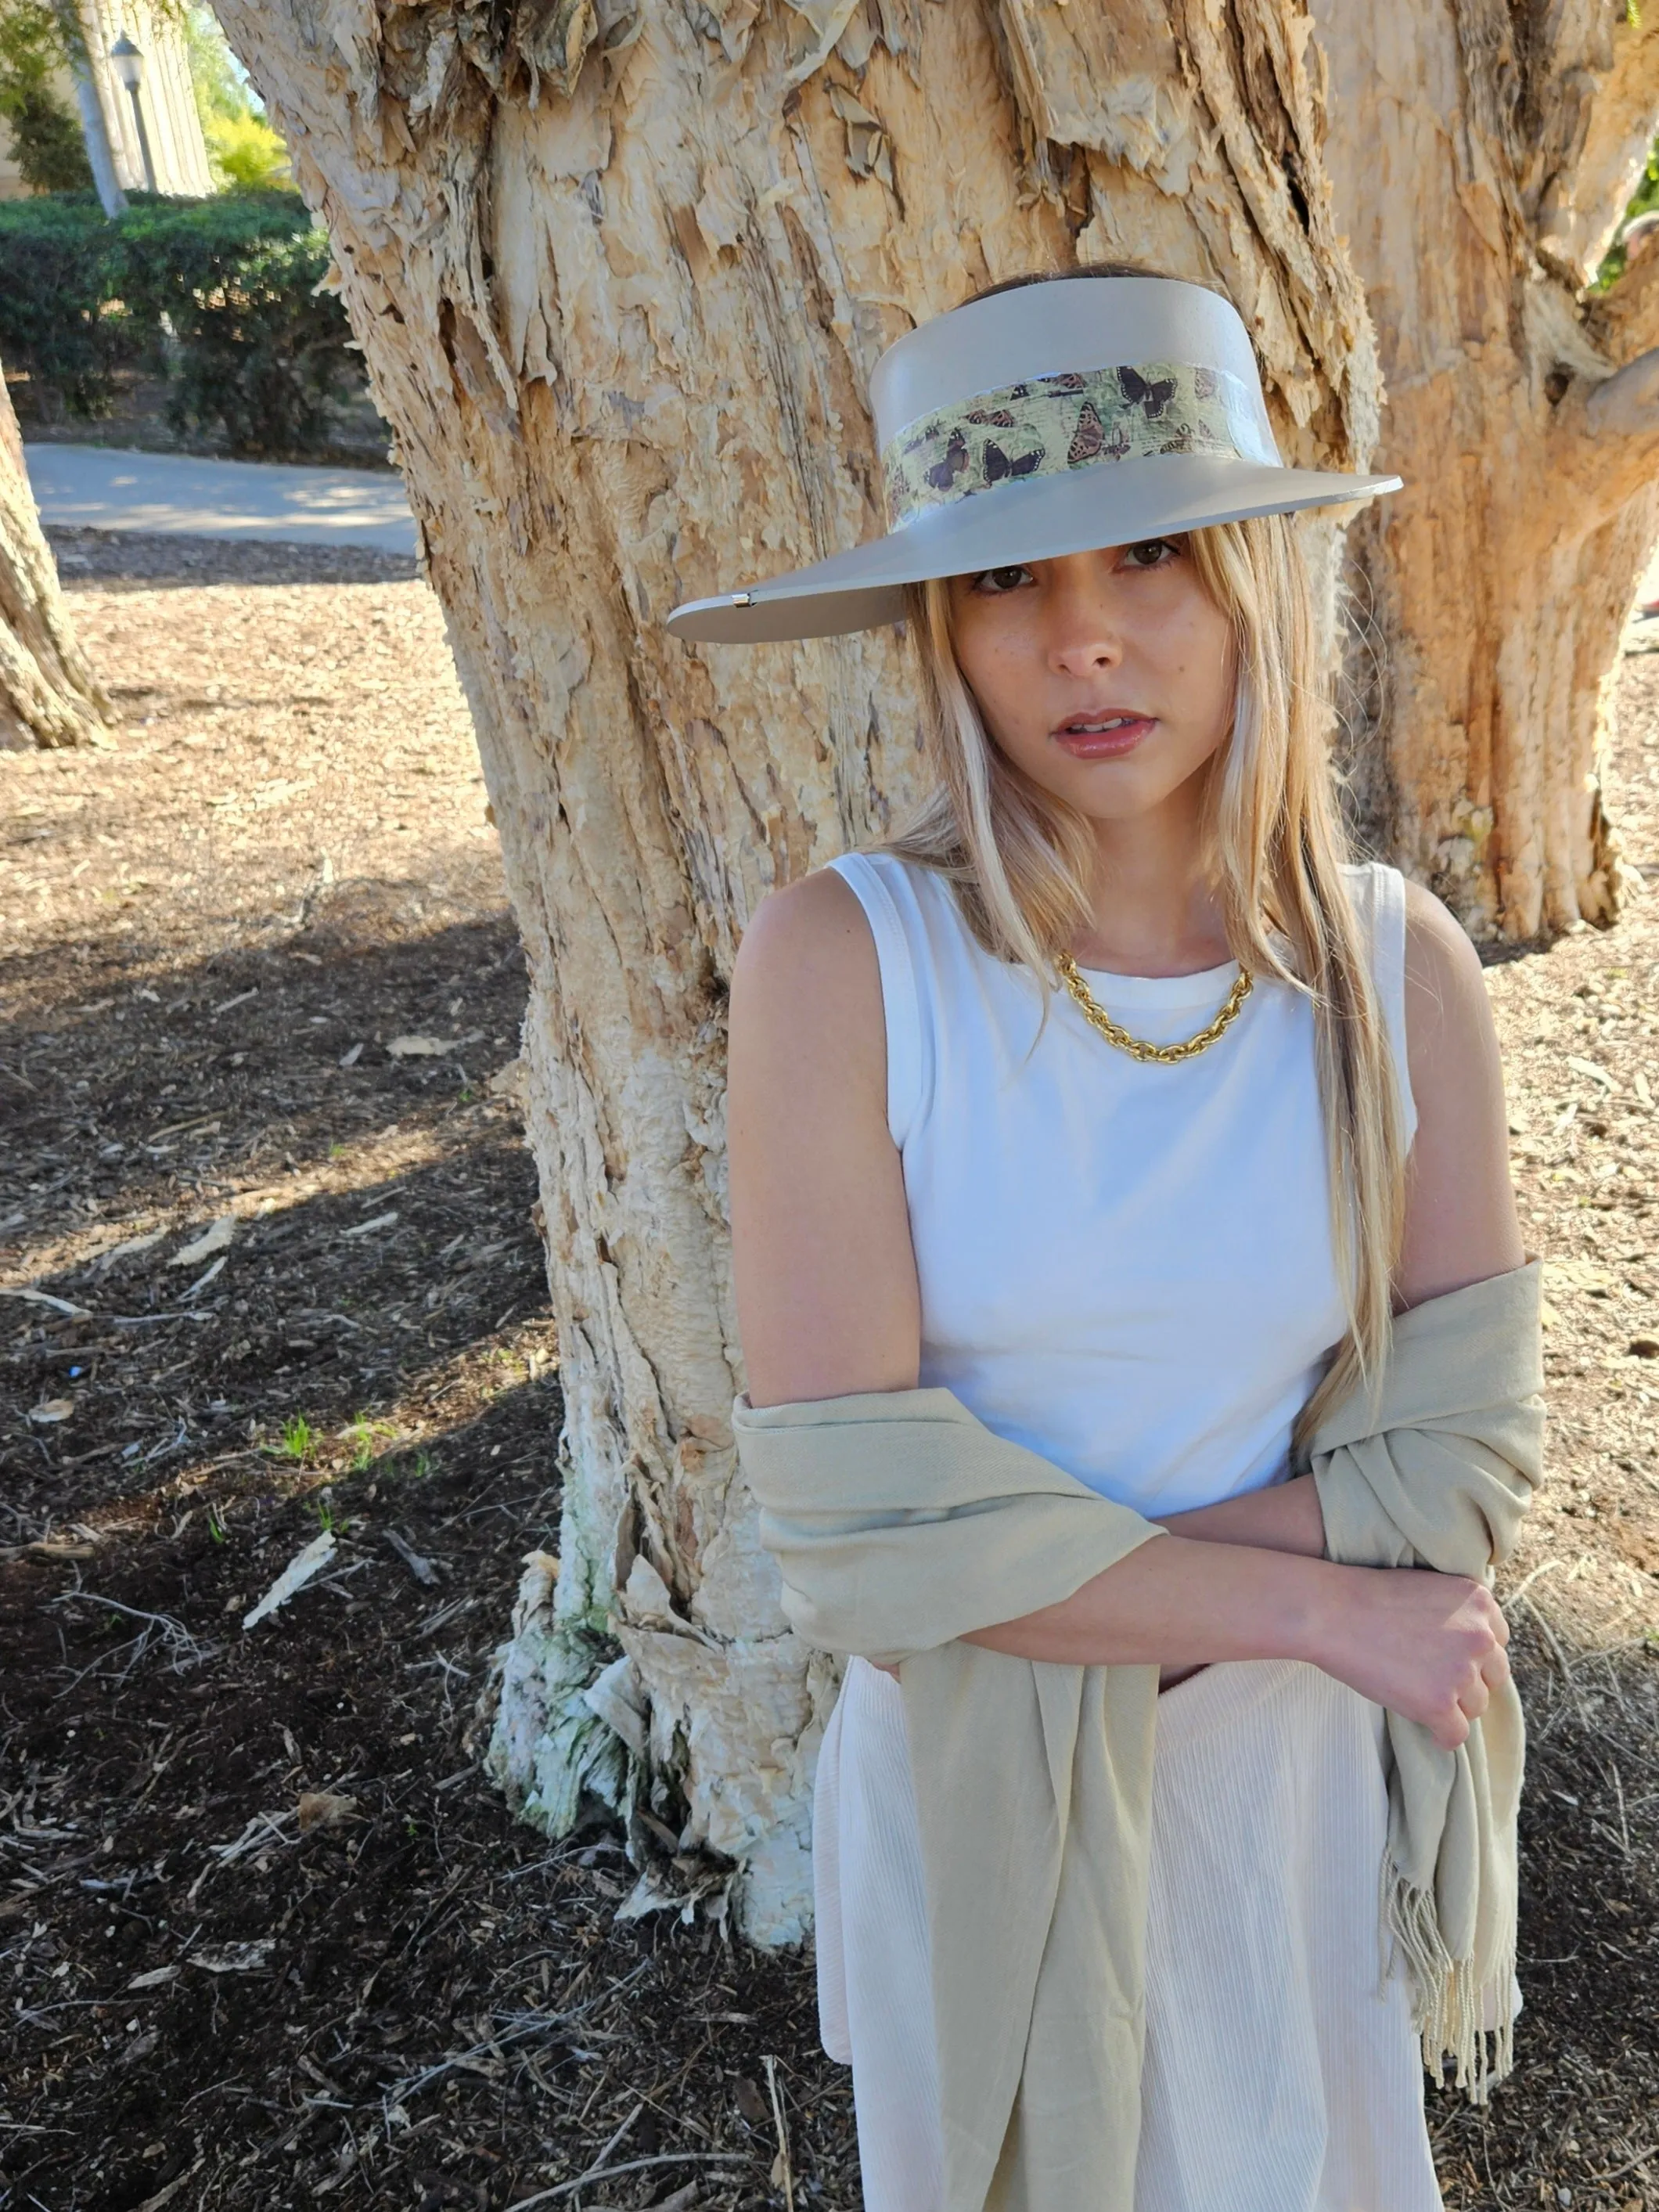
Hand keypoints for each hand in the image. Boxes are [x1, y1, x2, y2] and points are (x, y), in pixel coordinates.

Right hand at [1309, 1564, 1509, 1750]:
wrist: (1330, 1612)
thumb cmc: (1368, 1597)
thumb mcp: (1430, 1588)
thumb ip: (1459, 1614)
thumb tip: (1472, 1651)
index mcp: (1480, 1602)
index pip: (1497, 1641)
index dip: (1472, 1653)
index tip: (1447, 1658)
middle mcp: (1480, 1636)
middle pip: (1493, 1676)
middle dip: (1468, 1681)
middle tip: (1434, 1680)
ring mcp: (1461, 1672)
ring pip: (1476, 1706)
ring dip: (1453, 1706)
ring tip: (1420, 1696)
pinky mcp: (1439, 1704)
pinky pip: (1456, 1734)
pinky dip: (1442, 1735)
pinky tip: (1428, 1729)